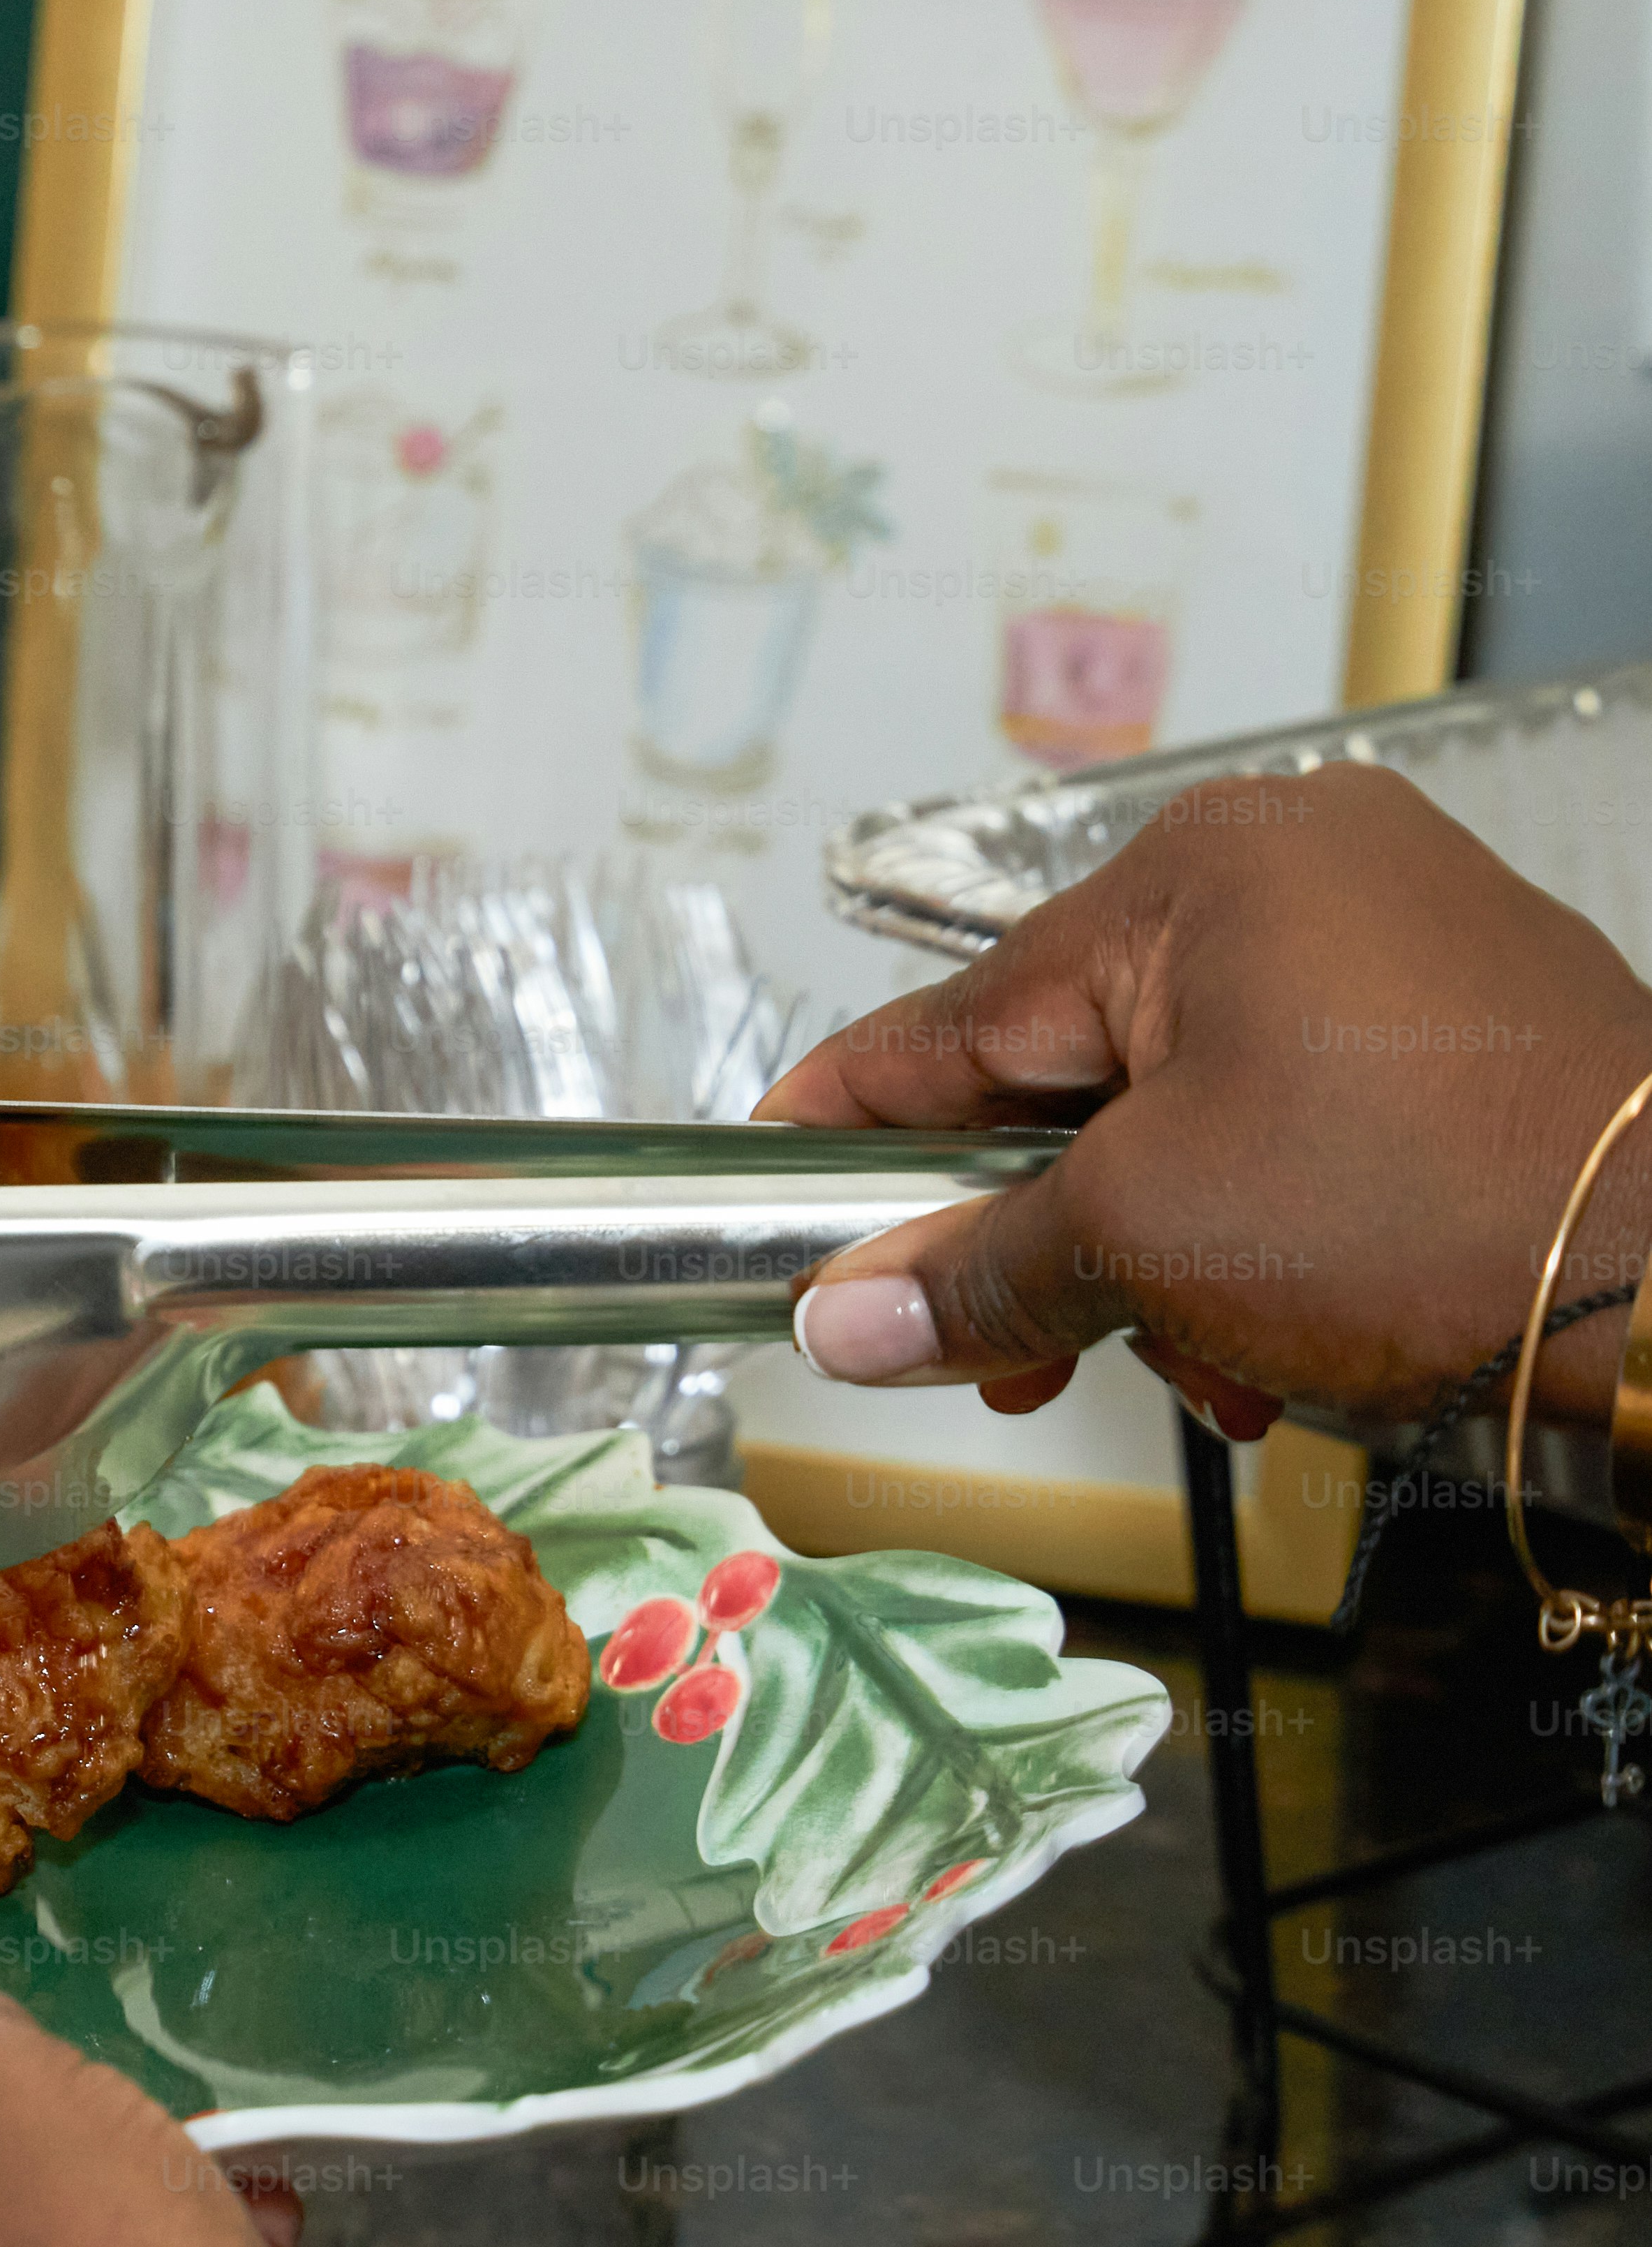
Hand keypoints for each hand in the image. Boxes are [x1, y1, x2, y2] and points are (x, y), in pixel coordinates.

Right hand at [757, 765, 1651, 1433]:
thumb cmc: (1418, 1217)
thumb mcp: (1147, 1243)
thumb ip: (973, 1271)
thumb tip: (840, 1317)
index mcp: (1206, 872)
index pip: (963, 1015)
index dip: (854, 1117)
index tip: (770, 1175)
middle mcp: (1306, 869)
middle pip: (1080, 1070)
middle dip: (1037, 1236)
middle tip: (994, 1361)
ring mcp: (1406, 938)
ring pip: (1191, 1111)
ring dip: (1151, 1259)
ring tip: (1177, 1377)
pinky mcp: (1476, 1024)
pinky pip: (1301, 1118)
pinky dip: (1257, 1233)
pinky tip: (1268, 1347)